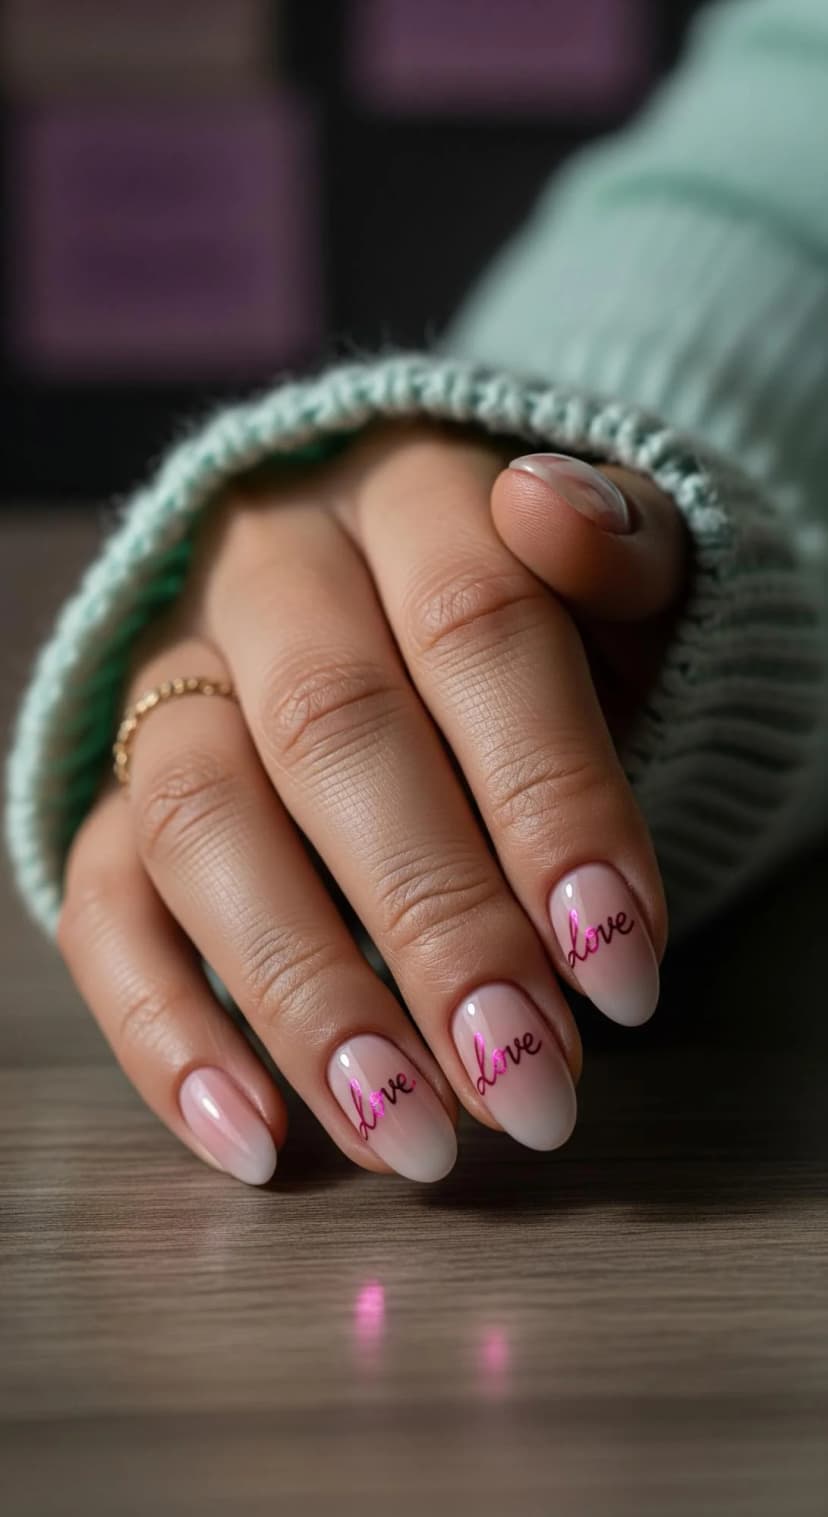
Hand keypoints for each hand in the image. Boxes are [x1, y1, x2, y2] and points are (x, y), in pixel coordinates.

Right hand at [56, 420, 687, 1185]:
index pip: (476, 627)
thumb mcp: (620, 573)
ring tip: (408, 1136)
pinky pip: (102, 906)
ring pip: (198, 825)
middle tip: (526, 1079)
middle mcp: (268, 578)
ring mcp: (173, 686)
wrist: (415, 604)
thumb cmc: (537, 620)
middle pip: (332, 736)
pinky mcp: (113, 795)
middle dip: (435, 925)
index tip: (620, 962)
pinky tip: (256, 1138)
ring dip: (303, 997)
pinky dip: (164, 1033)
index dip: (548, 797)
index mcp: (406, 497)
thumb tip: (555, 513)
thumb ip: (619, 548)